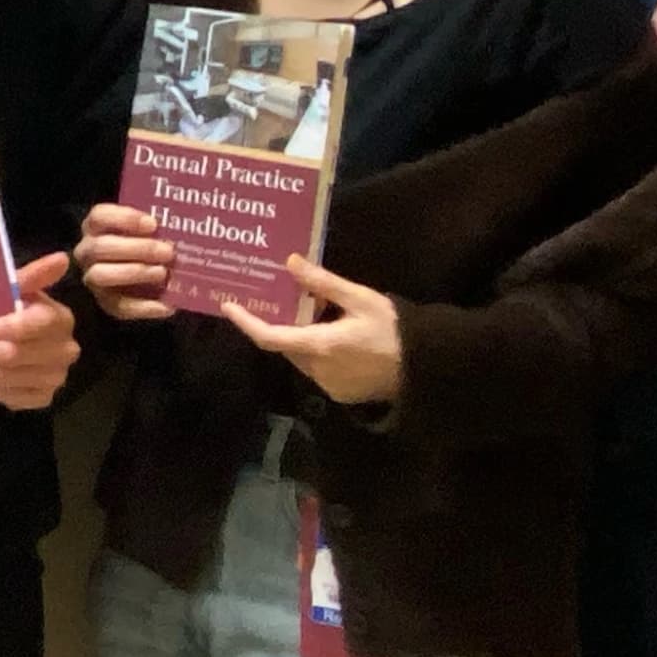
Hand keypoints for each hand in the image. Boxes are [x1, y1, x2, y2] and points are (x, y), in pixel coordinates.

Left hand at [0, 252, 80, 409]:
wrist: (21, 341)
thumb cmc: (14, 310)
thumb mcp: (18, 289)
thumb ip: (32, 275)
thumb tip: (61, 258)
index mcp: (60, 319)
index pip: (25, 326)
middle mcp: (66, 350)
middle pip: (12, 354)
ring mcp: (57, 377)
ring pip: (7, 377)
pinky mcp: (44, 398)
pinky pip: (10, 398)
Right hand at [73, 201, 176, 320]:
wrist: (142, 281)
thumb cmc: (145, 246)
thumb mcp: (146, 233)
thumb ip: (155, 230)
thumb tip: (180, 228)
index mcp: (96, 228)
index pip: (99, 217)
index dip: (125, 218)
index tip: (153, 224)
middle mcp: (87, 252)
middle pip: (101, 246)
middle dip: (137, 248)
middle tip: (167, 251)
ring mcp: (93, 279)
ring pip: (102, 275)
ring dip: (135, 272)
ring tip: (163, 273)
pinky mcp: (105, 303)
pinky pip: (120, 306)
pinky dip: (145, 307)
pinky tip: (167, 306)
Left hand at [222, 256, 404, 405]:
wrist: (427, 367)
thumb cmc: (394, 329)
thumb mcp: (361, 299)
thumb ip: (323, 283)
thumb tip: (290, 262)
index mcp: (318, 346)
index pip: (269, 337)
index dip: (246, 322)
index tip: (229, 305)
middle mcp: (317, 370)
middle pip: (286, 346)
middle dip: (283, 323)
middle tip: (280, 299)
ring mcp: (328, 386)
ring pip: (302, 358)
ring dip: (303, 337)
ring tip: (314, 311)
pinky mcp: (340, 394)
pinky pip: (319, 369)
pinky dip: (319, 352)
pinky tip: (336, 335)